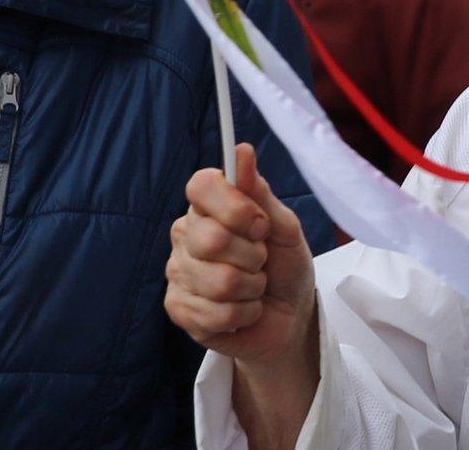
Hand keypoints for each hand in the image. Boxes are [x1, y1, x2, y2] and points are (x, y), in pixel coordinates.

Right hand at [167, 145, 315, 363]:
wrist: (290, 317)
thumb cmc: (285, 267)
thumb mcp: (284, 228)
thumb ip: (261, 193)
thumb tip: (242, 151)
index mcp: (208, 207)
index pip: (201, 186)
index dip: (235, 207)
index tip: (260, 224)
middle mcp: (185, 234)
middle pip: (212, 238)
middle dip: (253, 257)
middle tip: (261, 262)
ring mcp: (177, 271)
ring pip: (218, 281)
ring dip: (251, 290)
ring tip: (253, 289)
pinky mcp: (178, 308)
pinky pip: (215, 313)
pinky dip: (242, 314)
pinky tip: (241, 311)